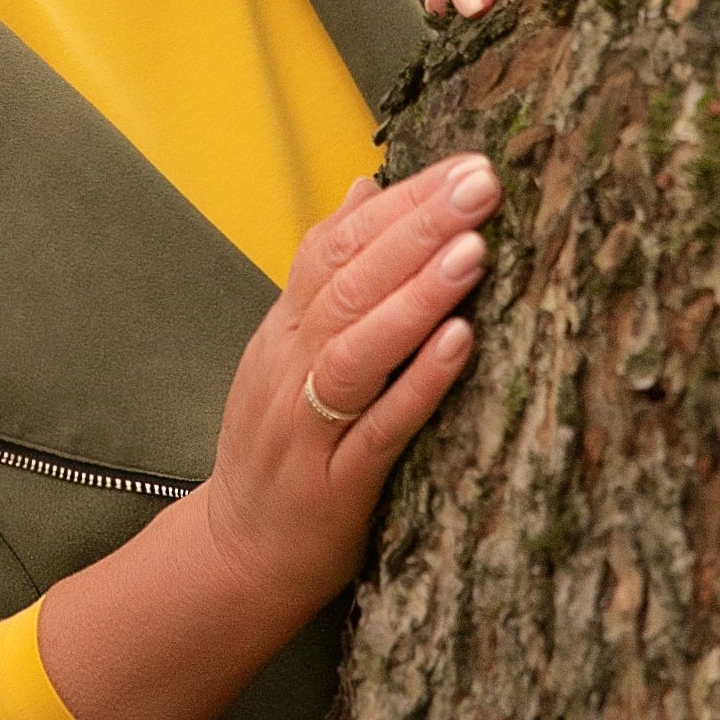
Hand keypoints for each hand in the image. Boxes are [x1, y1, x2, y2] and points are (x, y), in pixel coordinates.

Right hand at [199, 155, 495, 645]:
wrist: (237, 554)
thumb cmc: (281, 447)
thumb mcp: (291, 349)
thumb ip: (327, 273)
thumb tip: (367, 186)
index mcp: (284, 328)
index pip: (334, 244)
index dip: (398, 201)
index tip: (464, 165)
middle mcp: (289, 365)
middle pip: (348, 282)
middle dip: (418, 227)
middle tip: (481, 184)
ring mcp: (309, 425)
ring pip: (358, 348)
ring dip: (416, 295)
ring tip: (474, 249)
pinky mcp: (335, 484)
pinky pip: (380, 428)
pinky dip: (419, 383)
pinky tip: (462, 344)